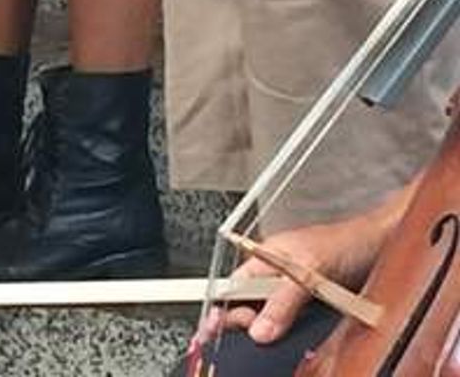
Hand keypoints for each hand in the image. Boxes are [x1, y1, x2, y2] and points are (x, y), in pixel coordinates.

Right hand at [200, 213, 385, 347]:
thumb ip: (283, 299)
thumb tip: (259, 330)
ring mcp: (296, 298)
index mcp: (265, 258)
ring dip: (268, 338)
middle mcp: (278, 279)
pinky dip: (289, 344)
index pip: (234, 286)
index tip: (210, 330)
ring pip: (272, 323)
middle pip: (249, 308)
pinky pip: (295, 333)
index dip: (221, 308)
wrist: (384, 249)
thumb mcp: (308, 269)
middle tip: (237, 343)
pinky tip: (287, 352)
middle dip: (241, 326)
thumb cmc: (346, 242)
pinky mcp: (315, 315)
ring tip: (258, 351)